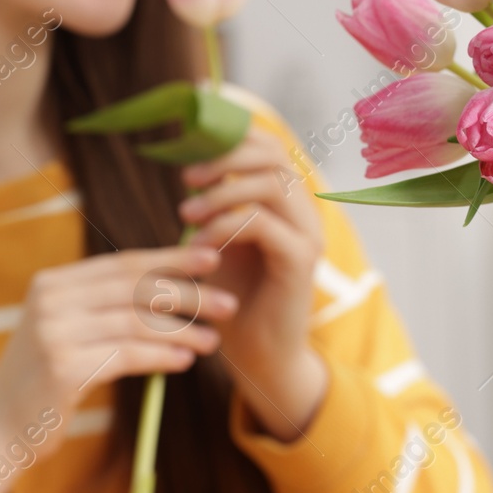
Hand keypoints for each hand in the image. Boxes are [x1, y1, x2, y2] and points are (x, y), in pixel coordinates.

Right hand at [0, 244, 236, 492]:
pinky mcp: (62, 368)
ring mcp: (54, 332)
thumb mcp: (67, 331)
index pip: (123, 263)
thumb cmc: (43, 381)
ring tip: (213, 340)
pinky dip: (161, 355)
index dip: (171, 259)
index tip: (212, 259)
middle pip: (135, 287)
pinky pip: (127, 355)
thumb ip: (104, 306)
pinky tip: (185, 359)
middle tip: (227, 302)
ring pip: (136, 321)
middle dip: (187, 293)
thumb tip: (172, 287)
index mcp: (52, 282)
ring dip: (182, 331)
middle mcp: (51, 300)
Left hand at [178, 125, 327, 440]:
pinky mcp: (300, 260)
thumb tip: (187, 161)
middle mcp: (304, 211)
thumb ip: (214, 203)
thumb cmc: (234, 297)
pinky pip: (262, 224)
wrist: (259, 355)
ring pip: (269, 185)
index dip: (232, 137)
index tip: (190, 153)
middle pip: (274, 154)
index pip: (270, 144)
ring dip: (220, 194)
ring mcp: (307, 234)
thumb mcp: (219, 240)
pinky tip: (199, 246)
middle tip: (187, 179)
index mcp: (287, 200)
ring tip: (185, 216)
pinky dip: (224, 228)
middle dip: (225, 159)